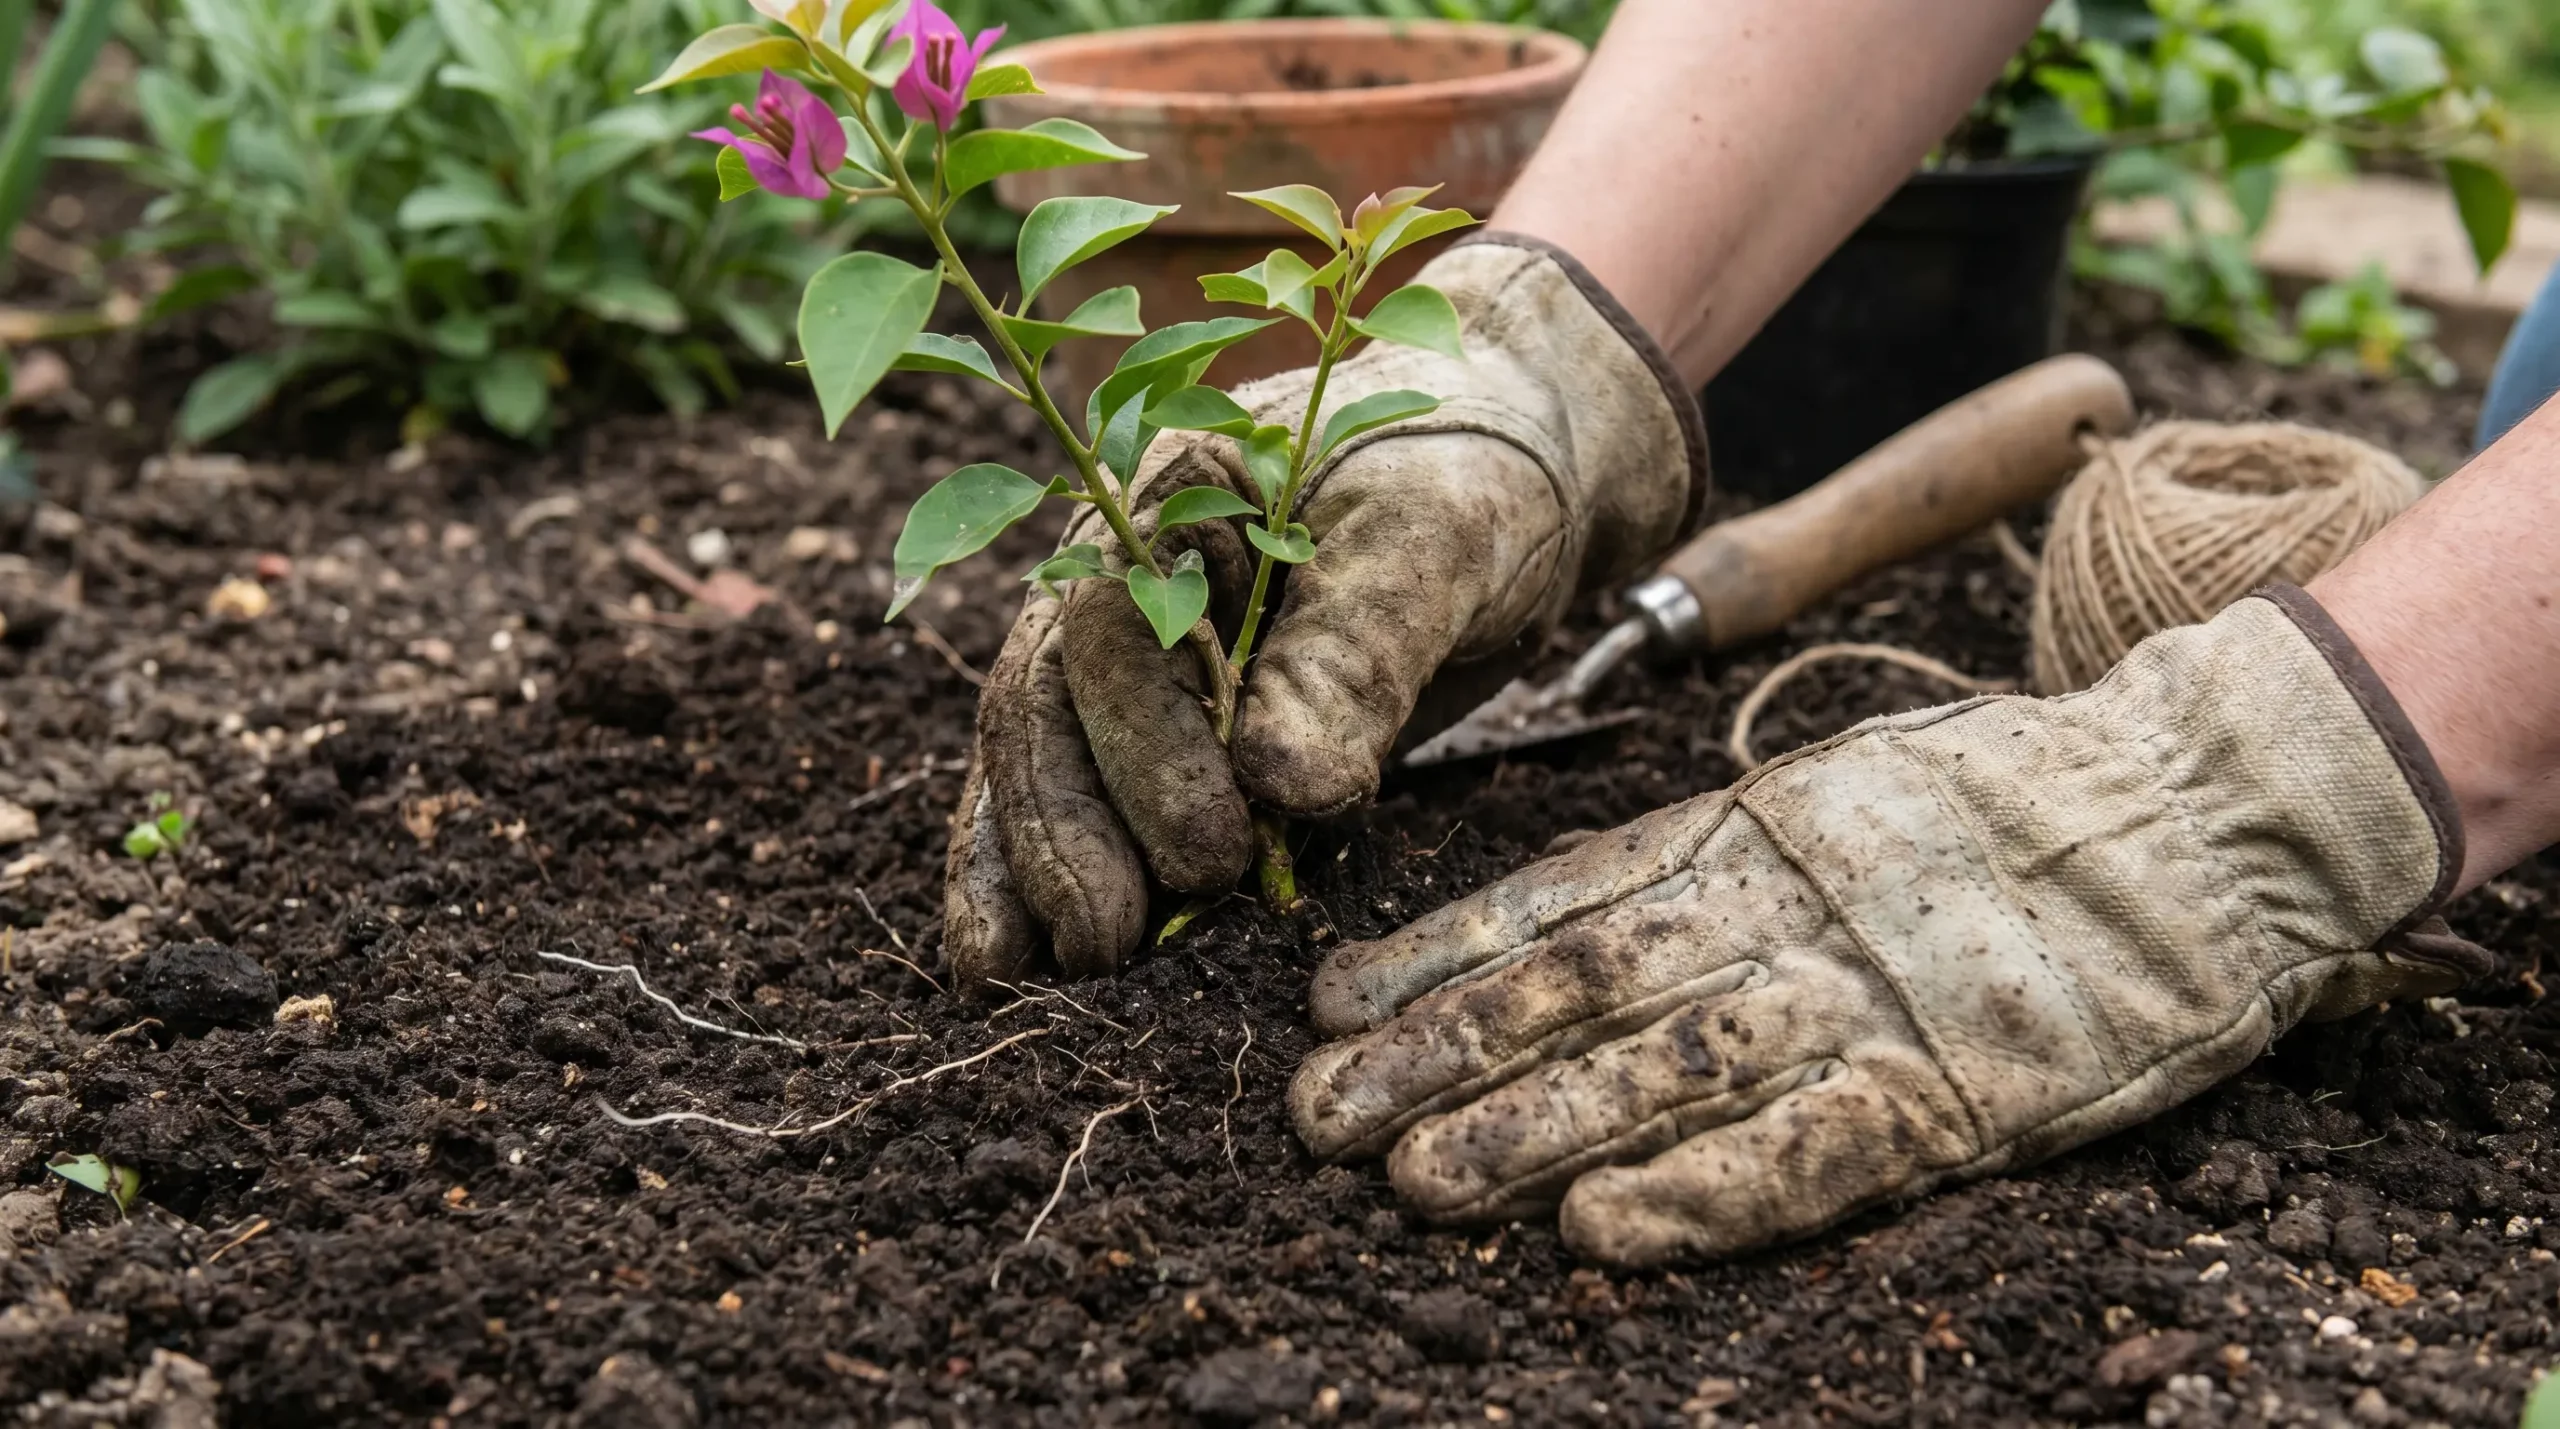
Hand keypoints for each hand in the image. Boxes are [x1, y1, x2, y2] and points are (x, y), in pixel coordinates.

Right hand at [946, 236, 1707, 985]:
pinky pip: (1064, 790)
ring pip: (1035, 757)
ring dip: (1033, 868)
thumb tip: (1277, 785)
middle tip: (1119, 942)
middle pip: (1046, 703)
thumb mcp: (1440, 542)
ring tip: (1053, 975)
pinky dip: (1026, 870)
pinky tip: (1012, 957)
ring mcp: (1119, 648)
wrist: (1504, 476)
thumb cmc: (1475, 483)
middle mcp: (1115, 567)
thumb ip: (1358, 652)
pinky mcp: (1147, 723)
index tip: (1211, 852)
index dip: (1147, 751)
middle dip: (1072, 830)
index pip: (1118, 629)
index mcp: (1173, 490)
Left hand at [1288, 589, 2486, 1264]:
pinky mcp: (1960, 1088)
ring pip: (1663, 1064)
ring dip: (1530, 1125)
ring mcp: (1867, 996)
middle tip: (1319, 1115)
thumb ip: (1713, 855)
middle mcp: (1782, 908)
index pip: (1558, 899)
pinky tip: (1595, 1230)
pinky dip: (1703, 1192)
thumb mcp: (1836, 792)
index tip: (1331, 1008)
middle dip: (1439, 1052)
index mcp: (1749, 831)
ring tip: (1410, 1177)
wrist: (2211, 808)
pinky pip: (1812, 1151)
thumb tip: (1557, 924)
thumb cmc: (2013, 804)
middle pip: (1578, 986)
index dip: (1437, 957)